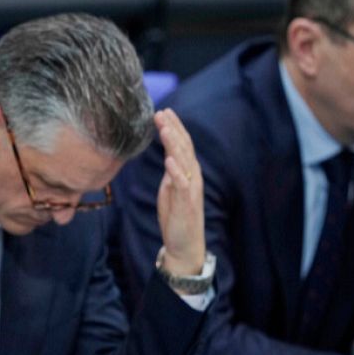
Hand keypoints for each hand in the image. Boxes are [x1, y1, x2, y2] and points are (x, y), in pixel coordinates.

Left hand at [154, 109, 205, 276]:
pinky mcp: (187, 203)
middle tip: (161, 112)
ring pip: (184, 161)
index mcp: (187, 172)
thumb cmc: (176, 215)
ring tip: (165, 128)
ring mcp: (190, 189)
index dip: (174, 127)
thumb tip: (168, 156)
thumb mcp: (170, 189)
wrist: (184, 243)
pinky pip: (182, 184)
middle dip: (172, 129)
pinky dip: (176, 171)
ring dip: (174, 144)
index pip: (182, 144)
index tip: (163, 111)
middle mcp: (192, 176)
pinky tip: (169, 159)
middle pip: (183, 147)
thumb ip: (171, 172)